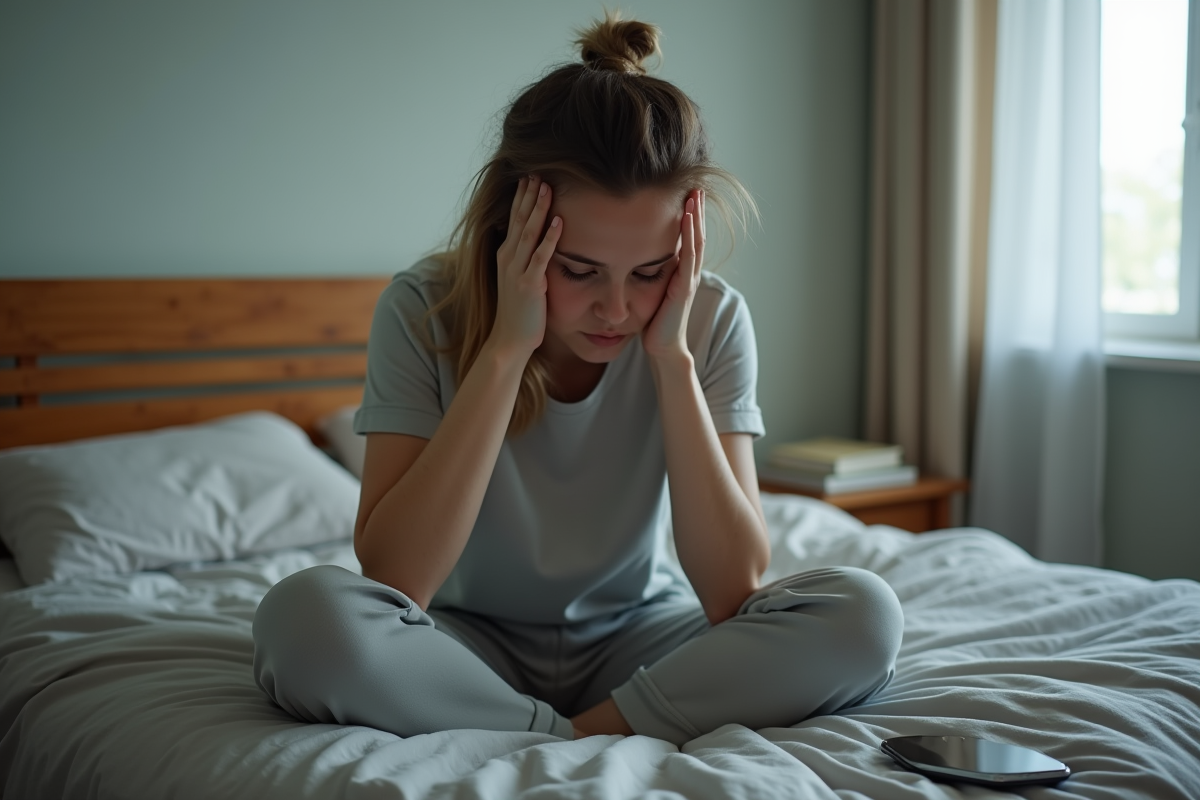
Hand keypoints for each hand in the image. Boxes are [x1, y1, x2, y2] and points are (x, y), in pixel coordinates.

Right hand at [490, 175, 562, 358]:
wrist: (509, 339)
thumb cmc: (520, 311)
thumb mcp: (519, 278)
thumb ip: (526, 259)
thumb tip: (539, 241)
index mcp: (506, 254)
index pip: (514, 218)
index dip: (522, 196)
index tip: (532, 175)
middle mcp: (507, 258)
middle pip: (519, 218)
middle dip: (529, 194)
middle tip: (538, 169)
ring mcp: (516, 270)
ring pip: (528, 232)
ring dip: (538, 208)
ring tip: (548, 186)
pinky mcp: (529, 284)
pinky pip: (540, 256)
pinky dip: (550, 238)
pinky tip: (559, 221)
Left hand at [642, 189, 704, 360]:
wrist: (662, 348)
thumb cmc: (653, 322)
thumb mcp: (649, 290)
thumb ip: (647, 271)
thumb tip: (630, 253)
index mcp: (680, 271)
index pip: (687, 237)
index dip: (688, 216)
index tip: (685, 193)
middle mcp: (688, 272)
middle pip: (696, 234)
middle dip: (696, 210)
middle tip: (695, 185)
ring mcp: (688, 279)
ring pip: (696, 241)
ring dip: (696, 217)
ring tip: (695, 195)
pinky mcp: (684, 288)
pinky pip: (689, 257)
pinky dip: (689, 235)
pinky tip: (687, 218)